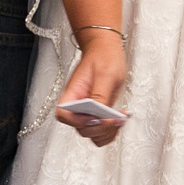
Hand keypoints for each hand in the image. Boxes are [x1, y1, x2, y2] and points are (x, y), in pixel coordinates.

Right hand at [53, 30, 128, 146]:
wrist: (107, 50)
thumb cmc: (103, 57)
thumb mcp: (105, 75)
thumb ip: (100, 97)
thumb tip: (99, 116)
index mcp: (72, 94)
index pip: (64, 116)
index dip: (77, 121)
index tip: (95, 117)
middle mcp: (78, 106)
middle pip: (81, 129)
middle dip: (100, 127)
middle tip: (115, 117)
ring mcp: (88, 111)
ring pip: (92, 134)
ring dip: (107, 132)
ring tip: (119, 118)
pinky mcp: (99, 114)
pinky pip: (102, 132)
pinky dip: (112, 131)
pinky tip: (119, 119)